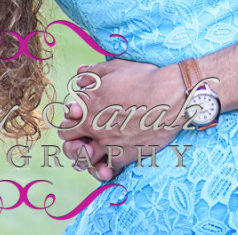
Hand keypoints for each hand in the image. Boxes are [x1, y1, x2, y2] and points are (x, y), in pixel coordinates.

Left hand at [56, 59, 184, 181]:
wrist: (172, 95)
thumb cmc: (146, 78)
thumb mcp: (117, 67)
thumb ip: (93, 72)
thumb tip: (79, 74)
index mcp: (88, 105)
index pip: (66, 120)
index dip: (72, 121)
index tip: (81, 119)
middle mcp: (93, 126)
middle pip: (68, 142)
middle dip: (73, 141)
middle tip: (85, 138)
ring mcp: (107, 143)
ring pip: (82, 160)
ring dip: (85, 158)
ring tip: (94, 153)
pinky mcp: (123, 155)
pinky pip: (106, 170)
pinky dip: (105, 170)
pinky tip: (109, 166)